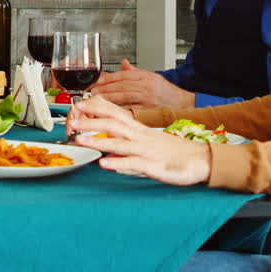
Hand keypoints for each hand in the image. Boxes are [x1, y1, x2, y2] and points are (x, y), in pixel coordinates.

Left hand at [69, 96, 211, 185]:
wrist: (199, 159)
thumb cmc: (172, 149)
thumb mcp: (148, 136)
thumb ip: (129, 132)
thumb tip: (109, 131)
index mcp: (138, 128)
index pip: (114, 111)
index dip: (95, 108)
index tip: (78, 105)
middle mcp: (140, 136)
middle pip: (112, 124)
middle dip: (89, 122)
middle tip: (70, 123)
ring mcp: (146, 150)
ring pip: (119, 142)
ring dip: (97, 141)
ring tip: (79, 140)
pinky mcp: (153, 166)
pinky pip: (133, 164)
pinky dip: (118, 163)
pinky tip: (104, 164)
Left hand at [90, 60, 195, 109]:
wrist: (184, 104)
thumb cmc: (167, 92)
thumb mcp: (152, 77)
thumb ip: (135, 72)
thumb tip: (123, 64)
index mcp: (145, 76)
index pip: (122, 75)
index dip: (107, 78)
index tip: (96, 82)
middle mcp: (146, 85)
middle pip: (120, 85)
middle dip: (103, 88)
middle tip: (91, 92)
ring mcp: (148, 98)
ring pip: (123, 96)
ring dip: (107, 99)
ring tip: (94, 101)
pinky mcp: (149, 110)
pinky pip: (131, 110)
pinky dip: (118, 111)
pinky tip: (108, 114)